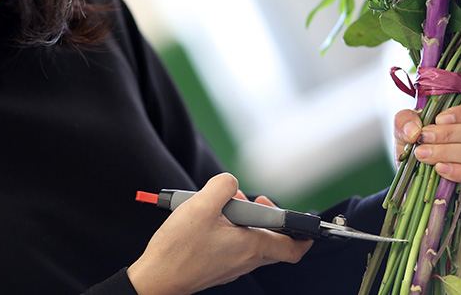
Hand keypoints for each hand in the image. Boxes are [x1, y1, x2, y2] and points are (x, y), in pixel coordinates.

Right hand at [126, 173, 312, 294]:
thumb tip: (231, 183)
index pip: (292, 248)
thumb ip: (222, 186)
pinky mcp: (218, 267)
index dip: (302, 234)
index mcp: (250, 247)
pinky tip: (206, 220)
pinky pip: (233, 246)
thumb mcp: (200, 205)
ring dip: (241, 220)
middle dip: (262, 215)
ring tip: (218, 206)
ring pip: (250, 241)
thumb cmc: (178, 248)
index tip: (304, 221)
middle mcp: (245, 260)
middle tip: (243, 201)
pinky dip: (228, 230)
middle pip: (270, 240)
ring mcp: (232, 266)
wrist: (156, 278)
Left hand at [394, 100, 460, 210]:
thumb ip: (405, 121)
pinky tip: (440, 169)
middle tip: (424, 138)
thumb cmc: (419, 155)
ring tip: (423, 154)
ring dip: (448, 152)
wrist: (415, 188)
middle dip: (449, 134)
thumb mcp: (406, 134)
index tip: (439, 119)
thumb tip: (414, 129)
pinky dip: (460, 172)